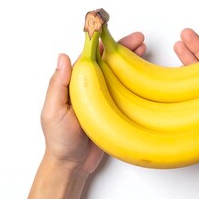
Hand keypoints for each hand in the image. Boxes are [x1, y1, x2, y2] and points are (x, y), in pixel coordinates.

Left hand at [40, 32, 146, 173]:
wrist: (73, 165)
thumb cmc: (59, 140)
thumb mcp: (54, 111)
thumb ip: (58, 85)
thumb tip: (63, 57)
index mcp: (75, 84)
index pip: (89, 58)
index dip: (102, 44)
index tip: (113, 34)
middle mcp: (90, 88)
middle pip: (108, 63)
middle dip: (123, 50)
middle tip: (140, 40)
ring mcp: (104, 99)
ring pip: (120, 75)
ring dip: (132, 63)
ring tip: (145, 51)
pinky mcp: (115, 110)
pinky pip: (127, 93)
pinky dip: (136, 83)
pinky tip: (144, 77)